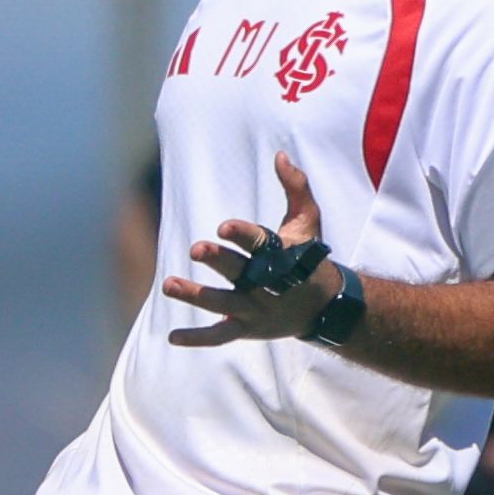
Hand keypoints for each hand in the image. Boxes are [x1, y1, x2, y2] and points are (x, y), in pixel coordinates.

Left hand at [162, 154, 338, 348]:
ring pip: (223, 304)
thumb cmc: (309, 257)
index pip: (259, 242)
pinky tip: (172, 337)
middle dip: (219, 262)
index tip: (223, 226)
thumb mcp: (309, 221)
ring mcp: (255, 310)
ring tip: (168, 285)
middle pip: (239, 273)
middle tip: (196, 249)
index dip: (242, 234)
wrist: (324, 307)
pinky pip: (220, 336)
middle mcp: (266, 285)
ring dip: (196, 296)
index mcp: (279, 255)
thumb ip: (295, 187)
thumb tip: (280, 155)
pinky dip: (197, 339)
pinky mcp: (247, 329)